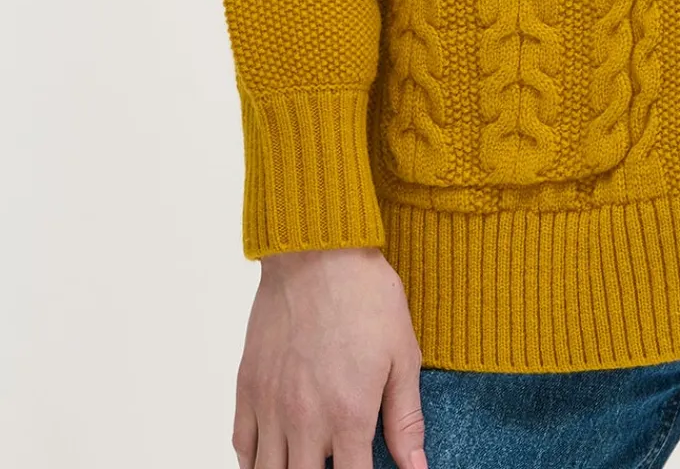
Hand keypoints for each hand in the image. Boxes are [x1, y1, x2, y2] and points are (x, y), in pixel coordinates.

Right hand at [232, 245, 427, 468]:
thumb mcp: (403, 355)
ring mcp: (270, 406)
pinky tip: (273, 455)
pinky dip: (255, 461)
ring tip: (307, 460)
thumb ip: (405, 419)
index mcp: (348, 417)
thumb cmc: (366, 296)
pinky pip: (241, 446)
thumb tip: (417, 467)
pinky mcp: (248, 387)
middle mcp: (304, 421)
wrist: (317, 252)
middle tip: (336, 460)